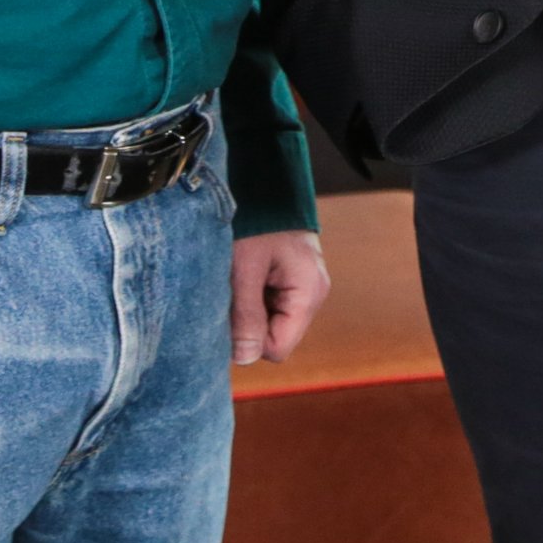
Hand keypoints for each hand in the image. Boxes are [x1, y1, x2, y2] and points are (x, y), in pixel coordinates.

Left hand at [232, 229, 330, 364]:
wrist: (265, 183)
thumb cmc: (255, 221)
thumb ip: (246, 315)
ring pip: (269, 321)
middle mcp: (313, 293)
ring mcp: (304, 286)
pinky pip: (269, 304)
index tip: (230, 312)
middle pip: (274, 336)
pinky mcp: (292, 279)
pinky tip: (245, 273)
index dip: (249, 339)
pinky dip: (252, 295)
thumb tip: (246, 360)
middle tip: (232, 290)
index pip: (277, 348)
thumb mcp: (244, 269)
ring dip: (248, 308)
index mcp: (309, 293)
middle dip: (247, 322)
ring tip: (238, 277)